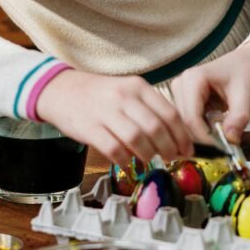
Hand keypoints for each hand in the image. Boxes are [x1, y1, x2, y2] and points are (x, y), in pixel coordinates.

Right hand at [35, 69, 193, 166]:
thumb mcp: (128, 91)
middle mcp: (123, 97)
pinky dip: (124, 159)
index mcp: (138, 87)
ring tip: (152, 160)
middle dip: (169, 147)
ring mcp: (105, 112)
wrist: (61, 90)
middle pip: (156, 127)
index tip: (188, 149)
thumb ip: (149, 109)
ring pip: (137, 138)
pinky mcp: (89, 128)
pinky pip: (113, 148)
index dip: (182, 134)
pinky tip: (128, 163)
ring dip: (149, 154)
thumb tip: (175, 136)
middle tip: (172, 158)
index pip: (169, 112)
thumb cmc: (101, 95)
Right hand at [172, 39, 249, 145]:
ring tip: (221, 140)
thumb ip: (239, 117)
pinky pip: (188, 123)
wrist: (246, 62)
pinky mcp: (184, 101)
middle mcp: (180, 85)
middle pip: (184, 123)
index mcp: (192, 79)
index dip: (204, 138)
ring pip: (184, 126)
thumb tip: (231, 140)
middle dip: (202, 139)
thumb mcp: (245, 93)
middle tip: (222, 150)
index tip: (220, 150)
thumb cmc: (245, 71)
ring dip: (201, 137)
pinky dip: (202, 132)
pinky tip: (215, 133)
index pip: (191, 117)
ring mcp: (180, 93)